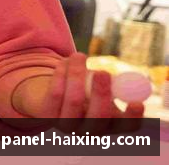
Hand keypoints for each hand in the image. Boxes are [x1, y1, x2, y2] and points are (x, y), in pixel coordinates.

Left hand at [12, 53, 144, 133]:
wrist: (54, 99)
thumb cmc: (87, 91)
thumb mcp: (102, 90)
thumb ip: (114, 86)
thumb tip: (125, 79)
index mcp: (110, 125)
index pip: (127, 127)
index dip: (133, 117)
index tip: (137, 103)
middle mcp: (90, 131)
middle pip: (99, 116)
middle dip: (102, 93)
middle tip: (103, 72)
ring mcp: (67, 127)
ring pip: (74, 100)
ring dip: (78, 74)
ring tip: (80, 55)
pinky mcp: (48, 117)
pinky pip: (56, 93)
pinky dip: (61, 74)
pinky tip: (64, 62)